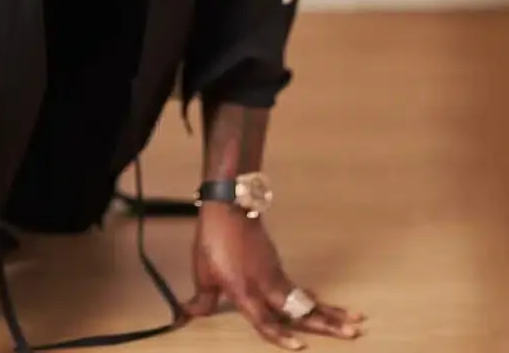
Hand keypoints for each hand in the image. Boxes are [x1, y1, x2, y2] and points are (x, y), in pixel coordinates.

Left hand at [186, 205, 365, 349]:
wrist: (230, 206)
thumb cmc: (214, 239)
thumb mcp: (202, 271)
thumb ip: (202, 298)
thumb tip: (188, 315)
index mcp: (245, 292)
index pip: (267, 322)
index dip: (282, 337)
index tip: (302, 348)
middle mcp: (266, 287)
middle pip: (301, 311)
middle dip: (328, 324)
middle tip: (355, 332)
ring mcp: (275, 274)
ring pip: (305, 299)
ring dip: (329, 310)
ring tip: (355, 318)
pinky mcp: (277, 264)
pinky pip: (297, 287)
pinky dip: (311, 297)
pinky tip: (317, 300)